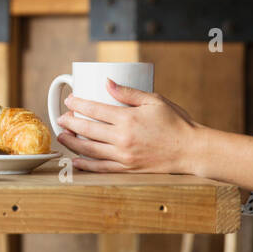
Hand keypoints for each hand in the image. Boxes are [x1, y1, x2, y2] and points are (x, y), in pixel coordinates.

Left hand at [55, 78, 202, 174]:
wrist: (191, 150)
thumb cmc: (176, 123)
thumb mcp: (154, 100)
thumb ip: (128, 92)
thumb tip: (106, 82)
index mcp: (127, 119)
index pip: (94, 109)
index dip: (77, 104)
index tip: (70, 100)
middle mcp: (122, 139)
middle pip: (87, 130)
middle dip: (70, 123)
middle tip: (61, 118)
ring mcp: (124, 156)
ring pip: (89, 149)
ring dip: (72, 142)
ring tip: (62, 136)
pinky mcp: (128, 168)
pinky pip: (101, 167)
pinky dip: (86, 164)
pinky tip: (76, 160)